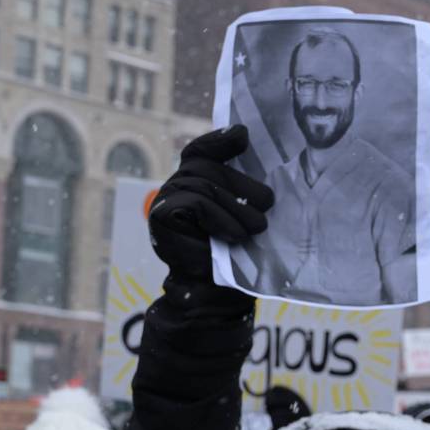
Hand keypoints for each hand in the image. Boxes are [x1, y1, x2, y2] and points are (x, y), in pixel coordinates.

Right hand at [148, 125, 273, 281]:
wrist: (216, 293)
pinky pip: (196, 203)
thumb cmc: (236, 253)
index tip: (243, 136)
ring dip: (237, 207)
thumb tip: (251, 145)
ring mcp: (165, 200)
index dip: (219, 141)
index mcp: (194, 181)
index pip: (201, 150)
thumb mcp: (244, 212)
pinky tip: (235, 236)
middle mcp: (176, 186)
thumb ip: (244, 185)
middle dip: (242, 185)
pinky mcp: (161, 215)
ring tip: (256, 228)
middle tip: (268, 204)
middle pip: (208, 167)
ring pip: (204, 185)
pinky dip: (220, 218)